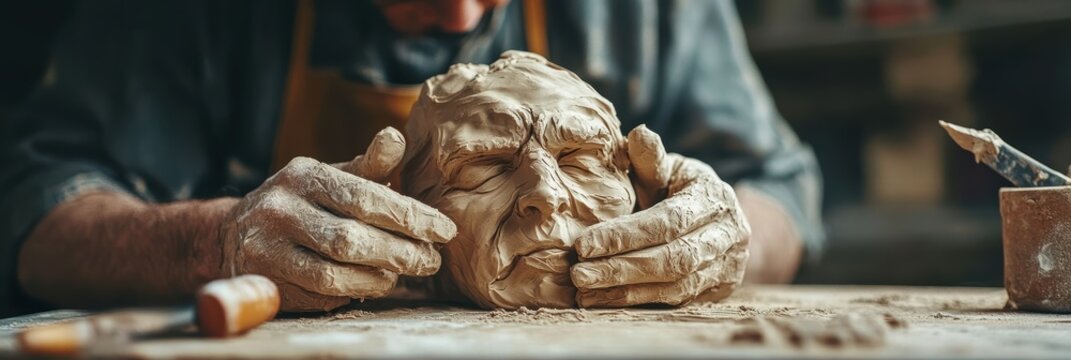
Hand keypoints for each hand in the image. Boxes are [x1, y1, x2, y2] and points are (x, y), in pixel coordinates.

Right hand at [221, 128, 456, 311]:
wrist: (234, 234)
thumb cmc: (303, 204)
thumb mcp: (332, 177)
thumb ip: (368, 166)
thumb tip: (396, 137)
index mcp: (304, 176)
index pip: (365, 197)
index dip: (410, 216)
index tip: (444, 230)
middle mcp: (281, 209)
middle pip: (352, 239)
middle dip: (401, 252)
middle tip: (431, 261)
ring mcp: (267, 248)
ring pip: (335, 272)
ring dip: (379, 277)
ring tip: (402, 274)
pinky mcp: (265, 281)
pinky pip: (319, 294)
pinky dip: (352, 291)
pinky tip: (371, 284)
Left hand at [570, 125, 750, 306]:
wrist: (716, 217)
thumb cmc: (679, 187)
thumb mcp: (668, 168)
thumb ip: (650, 159)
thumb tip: (638, 133)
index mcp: (714, 197)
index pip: (668, 221)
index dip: (625, 235)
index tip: (583, 245)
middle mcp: (729, 234)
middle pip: (674, 259)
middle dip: (622, 268)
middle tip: (579, 274)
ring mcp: (728, 266)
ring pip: (676, 286)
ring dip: (626, 291)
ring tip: (585, 292)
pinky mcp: (718, 291)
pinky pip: (676, 301)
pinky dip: (637, 301)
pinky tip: (603, 300)